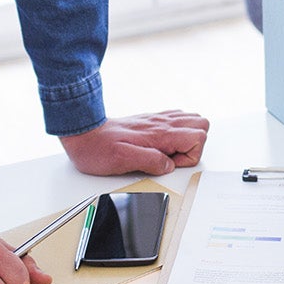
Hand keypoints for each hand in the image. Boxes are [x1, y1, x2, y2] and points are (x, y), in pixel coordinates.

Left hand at [60, 110, 209, 176]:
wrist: (83, 133)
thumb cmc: (99, 148)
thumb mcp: (123, 161)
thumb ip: (150, 162)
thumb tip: (168, 165)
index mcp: (159, 133)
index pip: (197, 137)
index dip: (189, 156)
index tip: (170, 163)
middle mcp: (161, 123)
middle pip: (200, 124)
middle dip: (194, 145)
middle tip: (174, 157)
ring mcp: (156, 121)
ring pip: (191, 119)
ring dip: (188, 137)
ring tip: (169, 151)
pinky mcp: (150, 122)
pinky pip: (176, 118)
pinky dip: (177, 131)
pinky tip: (163, 143)